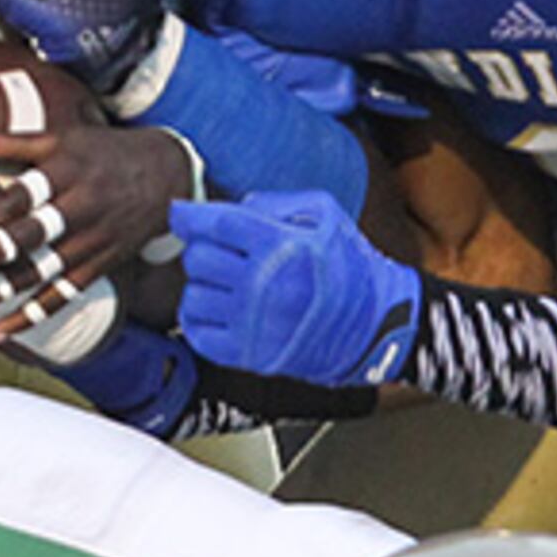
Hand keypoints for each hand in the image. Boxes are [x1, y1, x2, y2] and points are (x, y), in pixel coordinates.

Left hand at [0, 123, 194, 337]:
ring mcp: (90, 242)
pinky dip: (30, 317)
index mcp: (64, 174)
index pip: (18, 201)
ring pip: (37, 275)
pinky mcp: (100, 265)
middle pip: (26, 240)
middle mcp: (77, 210)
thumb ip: (15, 141)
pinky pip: (62, 296)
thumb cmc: (107, 153)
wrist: (171, 175)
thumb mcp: (66, 139)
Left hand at [170, 191, 418, 384]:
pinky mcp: (249, 354)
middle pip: (199, 258)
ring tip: (227, 283)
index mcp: (280, 247)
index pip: (216, 224)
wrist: (375, 324)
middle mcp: (262, 285)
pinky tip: (219, 309)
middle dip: (204, 248)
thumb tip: (231, 206)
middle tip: (221, 251)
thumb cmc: (350, 267)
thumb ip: (275, 202)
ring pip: (193, 295)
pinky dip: (200, 318)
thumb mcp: (325, 215)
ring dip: (204, 285)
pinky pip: (197, 332)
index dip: (190, 215)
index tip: (180, 213)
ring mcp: (253, 323)